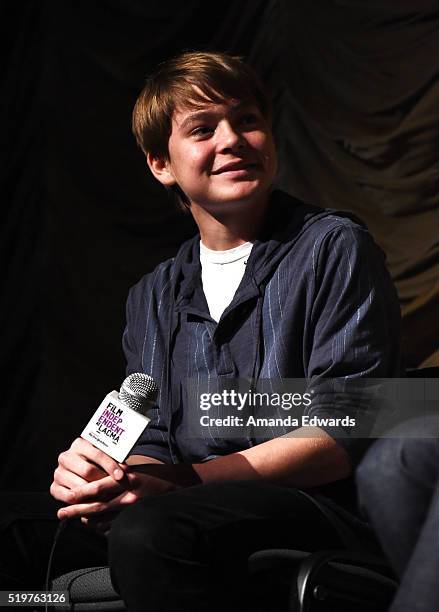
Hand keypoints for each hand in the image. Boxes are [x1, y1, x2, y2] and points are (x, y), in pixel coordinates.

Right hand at [50, 437, 127, 505]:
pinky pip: (68, 497)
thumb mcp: (106, 456)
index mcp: (79, 444)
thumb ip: (114, 458)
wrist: (80, 471)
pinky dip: (82, 502)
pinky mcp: (54, 487)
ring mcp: (58, 472)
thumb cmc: (100, 462)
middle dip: (103, 481)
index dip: (111, 465)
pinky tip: (94, 503)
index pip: (97, 454)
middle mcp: (66, 456)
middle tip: (115, 488)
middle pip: (87, 470)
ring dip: (94, 494)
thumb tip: (127, 468)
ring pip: (78, 486)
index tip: (122, 475)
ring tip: (107, 497)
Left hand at [57, 463, 200, 520]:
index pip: (98, 487)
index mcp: (127, 481)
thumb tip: (94, 485)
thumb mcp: (135, 473)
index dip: (81, 493)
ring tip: (73, 517)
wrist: (174, 495)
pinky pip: (111, 528)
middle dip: (76, 510)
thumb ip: (116, 477)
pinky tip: (92, 523)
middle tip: (61, 513)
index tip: (67, 495)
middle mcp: (129, 498)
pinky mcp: (133, 522)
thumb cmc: (153, 481)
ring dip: (85, 519)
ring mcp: (132, 513)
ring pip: (101, 520)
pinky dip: (99, 527)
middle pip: (96, 507)